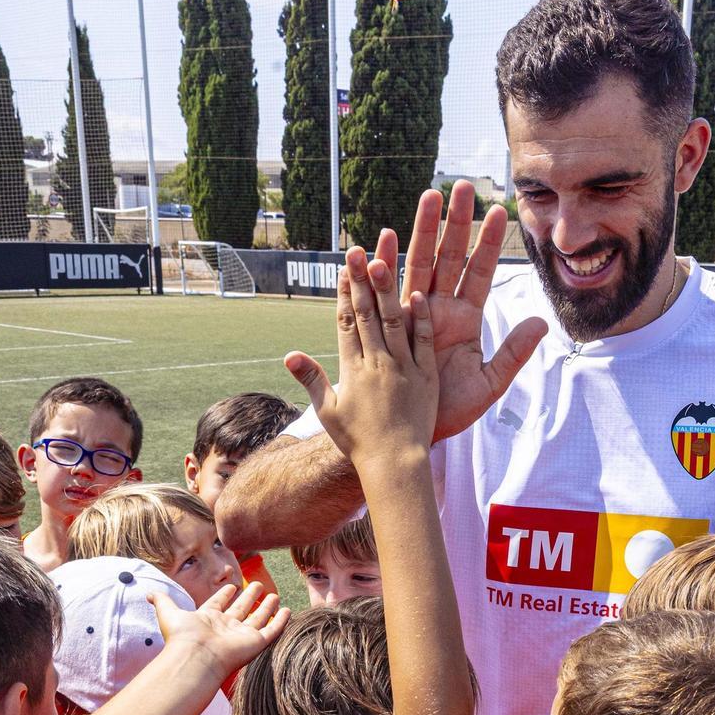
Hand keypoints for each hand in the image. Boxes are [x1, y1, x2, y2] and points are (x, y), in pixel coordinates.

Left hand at [149, 580, 289, 680]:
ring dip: (266, 607)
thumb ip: (161, 601)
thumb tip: (147, 591)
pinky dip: (280, 621)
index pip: (219, 604)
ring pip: (258, 618)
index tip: (232, 586)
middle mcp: (226, 627)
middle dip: (249, 598)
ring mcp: (242, 635)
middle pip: (241, 609)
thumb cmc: (182, 637)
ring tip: (274, 594)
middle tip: (258, 586)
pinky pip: (272, 630)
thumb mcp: (169, 612)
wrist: (196, 657)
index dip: (225, 595)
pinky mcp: (256, 643)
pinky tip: (287, 610)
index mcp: (208, 619)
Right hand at [286, 247, 437, 469]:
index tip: (342, 270)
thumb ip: (311, 379)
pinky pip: (422, 342)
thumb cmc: (358, 442)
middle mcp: (376, 364)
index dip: (345, 295)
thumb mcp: (328, 412)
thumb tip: (289, 355)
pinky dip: (419, 319)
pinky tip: (417, 295)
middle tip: (357, 251)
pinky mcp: (425, 377)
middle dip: (361, 281)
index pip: (347, 324)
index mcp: (352, 370)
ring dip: (387, 290)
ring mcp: (402, 369)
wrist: (393, 464)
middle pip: (367, 315)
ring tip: (383, 260)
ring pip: (393, 321)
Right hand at [373, 183, 547, 442]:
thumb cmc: (451, 410)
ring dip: (423, 230)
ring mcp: (414, 313)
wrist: (415, 431)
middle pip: (449, 256)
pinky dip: (386, 262)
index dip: (488, 243)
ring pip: (420, 263)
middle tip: (461, 187)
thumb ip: (514, 353)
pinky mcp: (390, 324)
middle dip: (456, 222)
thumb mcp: (489, 383)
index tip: (499, 212)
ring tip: (429, 197)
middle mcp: (439, 309)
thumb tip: (542, 322)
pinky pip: (388, 288)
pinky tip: (385, 237)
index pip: (479, 273)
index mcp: (466, 319)